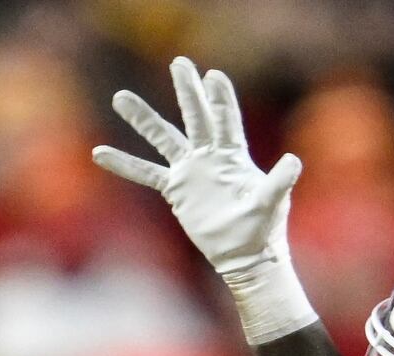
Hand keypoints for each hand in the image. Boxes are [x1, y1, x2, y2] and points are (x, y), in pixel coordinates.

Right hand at [92, 56, 300, 275]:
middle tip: (179, 63)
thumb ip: (280, 181)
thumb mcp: (271, 202)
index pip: (226, 119)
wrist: (245, 254)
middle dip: (188, 91)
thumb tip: (294, 161)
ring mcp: (191, 172)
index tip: (212, 75)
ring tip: (120, 97)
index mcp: (234, 155)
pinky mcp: (176, 191)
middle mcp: (210, 157)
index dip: (221, 97)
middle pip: (195, 117)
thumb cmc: (263, 228)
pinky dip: (124, 164)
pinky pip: (146, 174)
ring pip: (163, 138)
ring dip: (143, 118)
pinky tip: (100, 153)